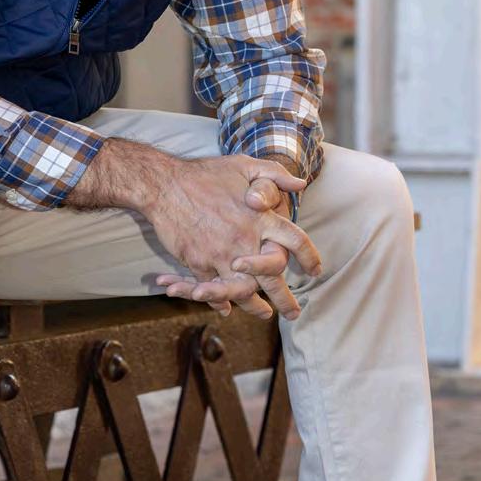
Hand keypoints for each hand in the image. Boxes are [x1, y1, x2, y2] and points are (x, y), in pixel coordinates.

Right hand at [147, 155, 320, 321]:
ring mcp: (220, 254)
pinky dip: (220, 301)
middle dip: (285, 298)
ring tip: (263, 314)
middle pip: (272, 278)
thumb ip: (274, 174)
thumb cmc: (205, 173)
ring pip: (243, 289)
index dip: (308, 256)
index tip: (316, 270)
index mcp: (261, 218)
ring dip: (254, 306)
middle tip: (293, 313)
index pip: (295, 240)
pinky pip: (212, 289)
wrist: (164, 184)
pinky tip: (226, 308)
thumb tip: (301, 183)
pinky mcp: (198, 262)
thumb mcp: (244, 165)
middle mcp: (244, 240)